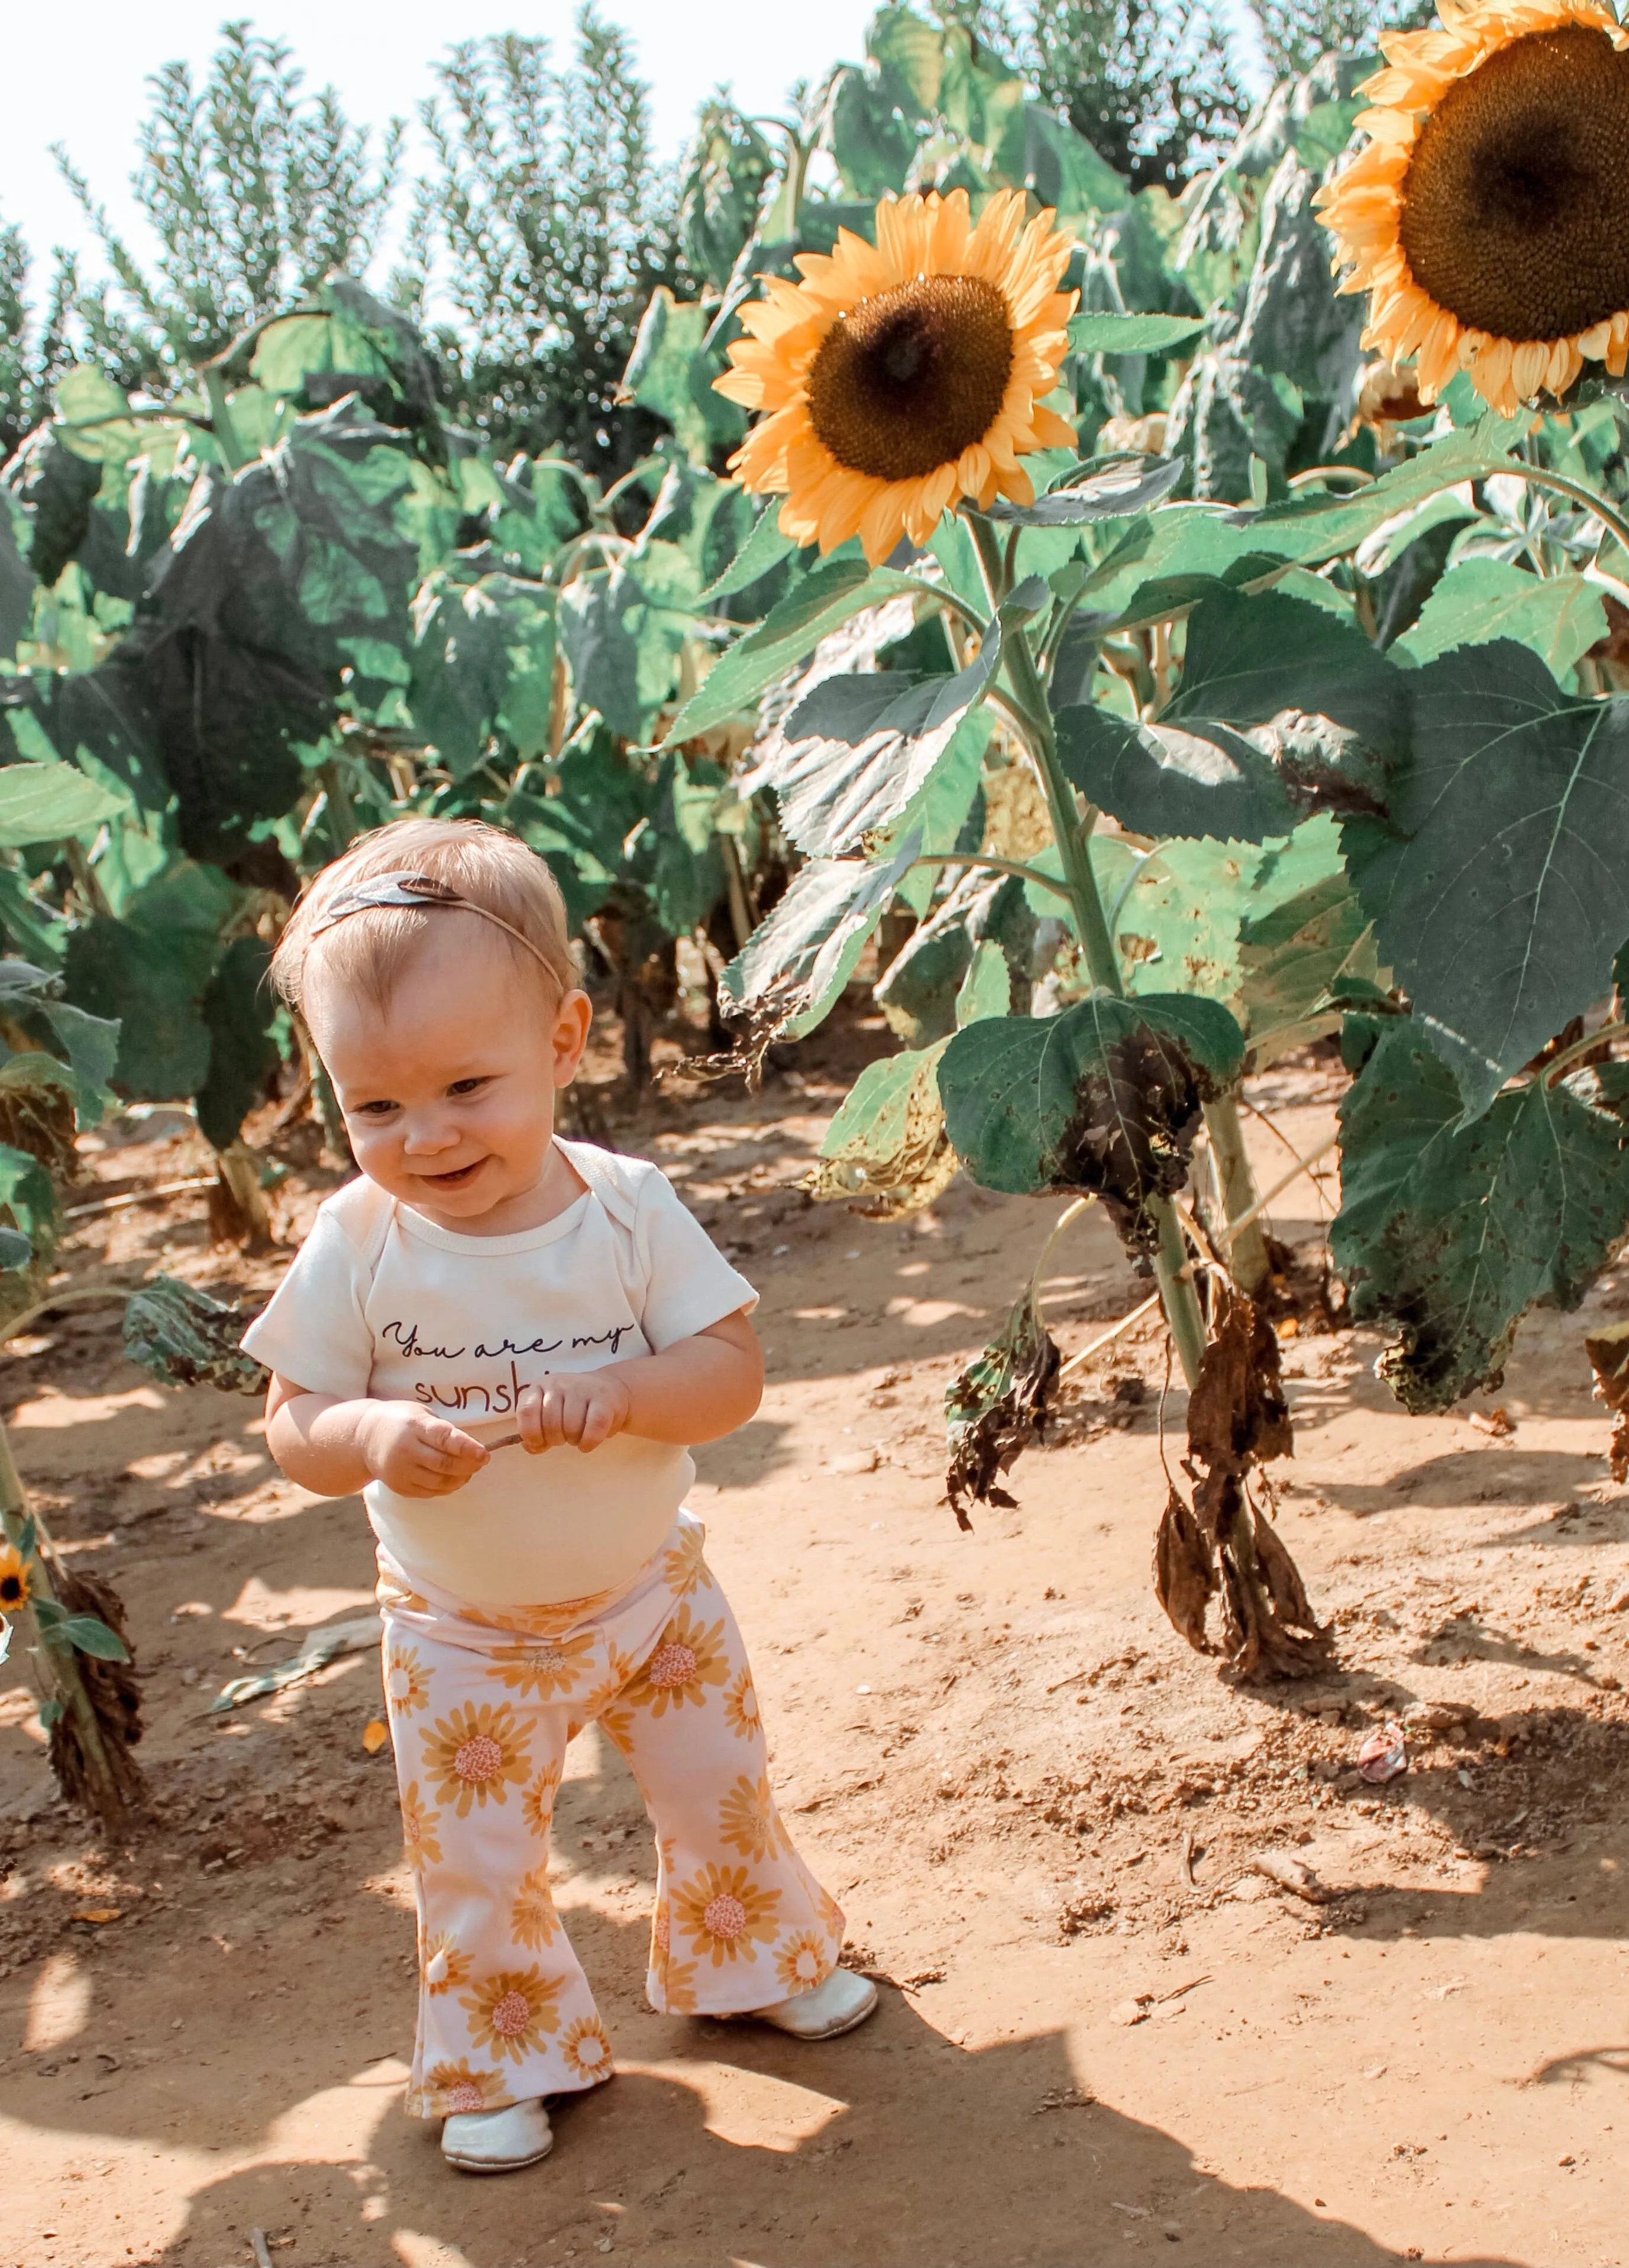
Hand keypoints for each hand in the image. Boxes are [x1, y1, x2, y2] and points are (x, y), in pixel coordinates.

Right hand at [360, 1404, 489, 1496]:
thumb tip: (473, 1450)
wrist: (364, 1437)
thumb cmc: (402, 1421)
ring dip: (461, 1478)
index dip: (467, 1448)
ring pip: (439, 1482)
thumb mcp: (422, 1414)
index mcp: (414, 1426)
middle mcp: (405, 1450)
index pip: (444, 1439)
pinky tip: (454, 1478)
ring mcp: (400, 1471)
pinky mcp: (399, 1487)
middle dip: (469, 1465)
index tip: (484, 1454)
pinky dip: (447, 1488)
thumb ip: (444, 1430)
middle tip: (482, 1461)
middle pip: (444, 1464)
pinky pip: (430, 1492)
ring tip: (470, 1470)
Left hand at [517, 1372, 631, 1453]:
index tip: (539, 1442)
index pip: (527, 1411)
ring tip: (578, 1436)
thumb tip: (531, 1447)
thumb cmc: (573, 1409)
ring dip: (573, 1440)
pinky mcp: (604, 1398)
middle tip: (564, 1438)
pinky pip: (593, 1428)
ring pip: (571, 1427)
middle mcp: (559, 1383)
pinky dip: (589, 1442)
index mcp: (540, 1387)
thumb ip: (535, 1433)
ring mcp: (581, 1388)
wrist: (610, 1390)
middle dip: (556, 1439)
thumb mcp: (549, 1416)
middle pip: (550, 1423)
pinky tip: (587, 1443)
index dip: (530, 1433)